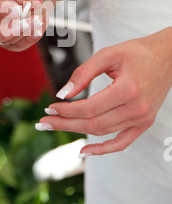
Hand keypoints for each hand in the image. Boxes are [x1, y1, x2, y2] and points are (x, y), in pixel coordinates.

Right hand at [0, 0, 49, 51]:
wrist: (30, 1)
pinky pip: (18, 45)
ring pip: (7, 40)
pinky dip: (29, 39)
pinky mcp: (10, 45)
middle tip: (22, 24)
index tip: (16, 9)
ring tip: (38, 19)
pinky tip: (38, 31)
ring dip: (24, 31)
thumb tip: (33, 1)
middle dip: (3, 33)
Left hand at [37, 28, 171, 155]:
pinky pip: (122, 142)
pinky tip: (85, 151)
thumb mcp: (108, 55)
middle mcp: (137, 108)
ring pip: (103, 132)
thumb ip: (84, 73)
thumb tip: (63, 93)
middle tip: (44, 122)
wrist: (167, 56)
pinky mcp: (144, 123)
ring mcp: (143, 118)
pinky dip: (103, 149)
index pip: (89, 108)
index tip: (49, 108)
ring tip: (57, 126)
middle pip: (93, 124)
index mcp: (128, 90)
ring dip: (77, 131)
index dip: (66, 110)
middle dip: (65, 124)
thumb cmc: (138, 52)